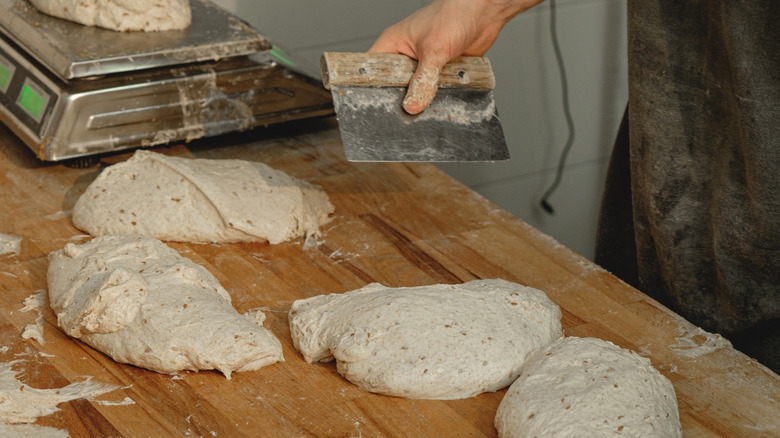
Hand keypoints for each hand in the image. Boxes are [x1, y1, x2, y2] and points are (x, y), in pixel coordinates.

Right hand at [369, 0, 538, 113]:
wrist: (483, 13)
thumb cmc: (453, 15)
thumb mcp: (433, 50)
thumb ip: (422, 80)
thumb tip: (412, 104)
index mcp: (394, 44)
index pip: (373, 69)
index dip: (372, 86)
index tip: (376, 104)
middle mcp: (406, 56)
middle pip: (395, 85)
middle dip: (402, 97)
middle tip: (406, 108)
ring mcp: (424, 65)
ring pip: (416, 90)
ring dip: (424, 97)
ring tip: (426, 104)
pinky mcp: (440, 72)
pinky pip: (435, 90)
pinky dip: (439, 96)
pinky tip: (442, 100)